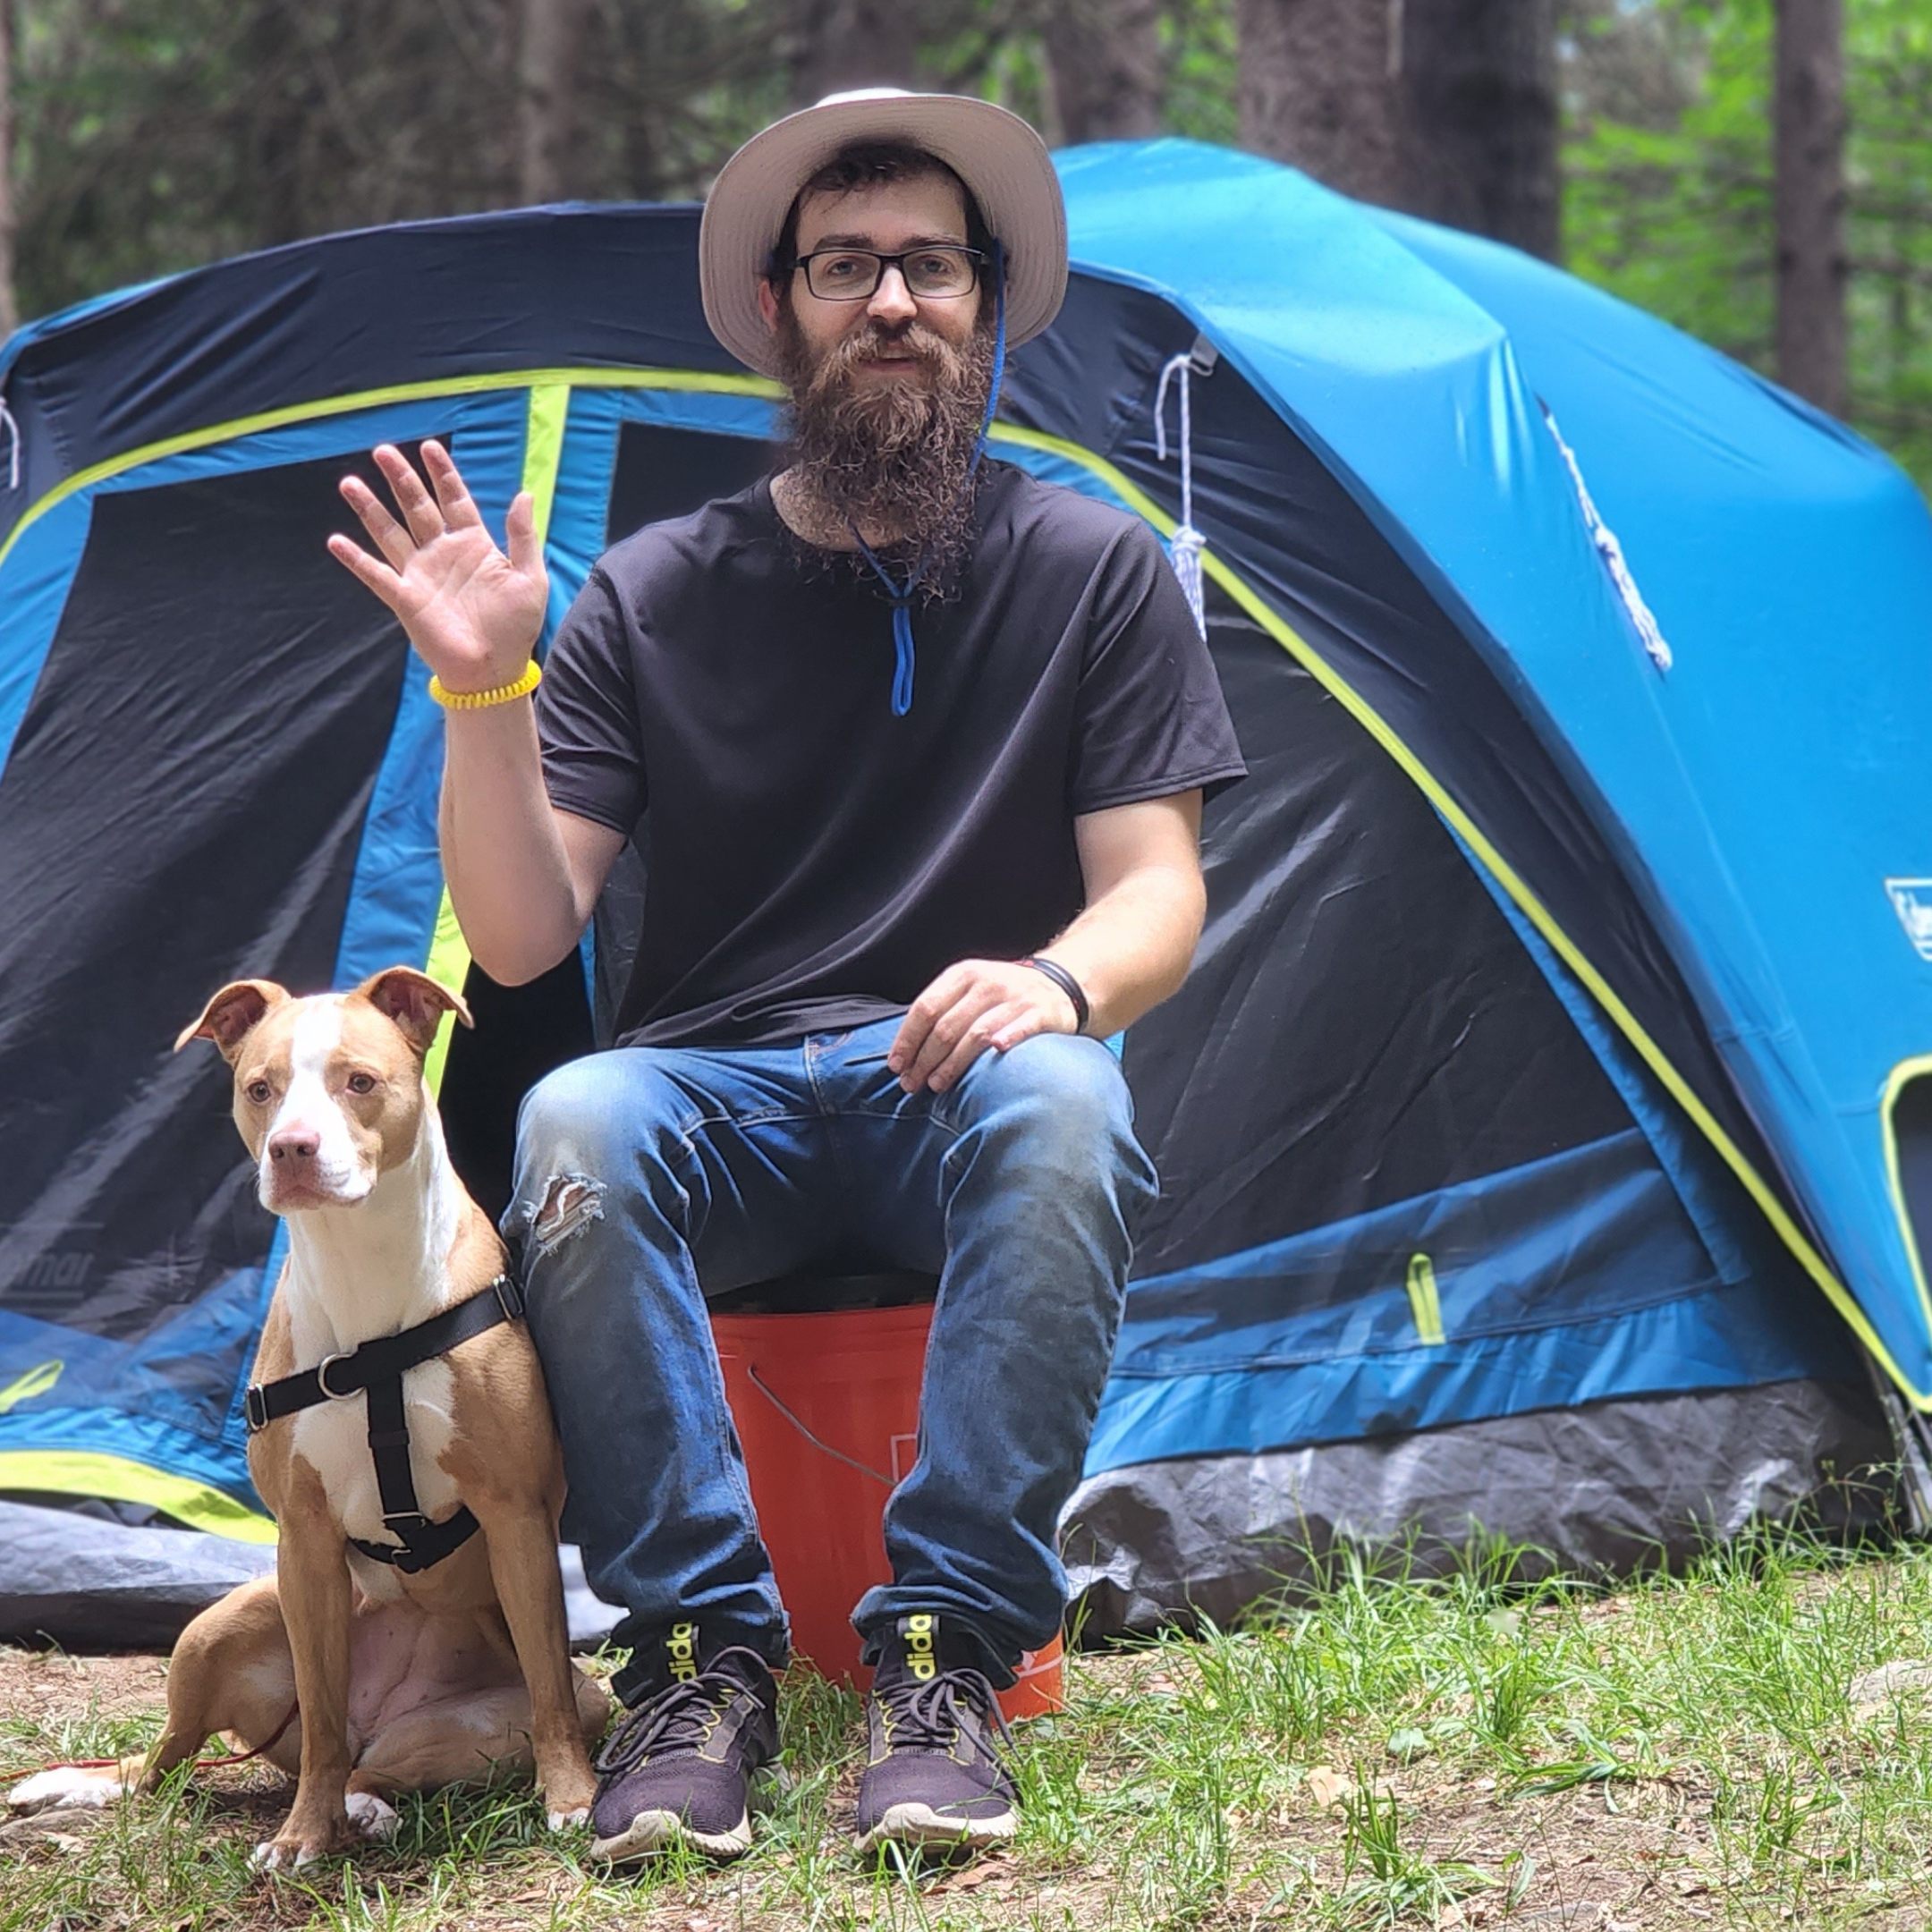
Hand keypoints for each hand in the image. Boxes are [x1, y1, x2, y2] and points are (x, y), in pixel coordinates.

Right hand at [327, 441, 547, 694]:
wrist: (495, 669)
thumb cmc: (516, 626)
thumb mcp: (529, 577)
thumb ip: (523, 536)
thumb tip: (523, 493)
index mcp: (473, 544)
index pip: (454, 500)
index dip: (442, 474)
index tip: (429, 447)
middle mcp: (442, 553)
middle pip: (417, 507)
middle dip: (400, 479)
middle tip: (382, 450)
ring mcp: (420, 574)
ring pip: (390, 533)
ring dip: (370, 508)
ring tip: (350, 482)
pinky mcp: (405, 599)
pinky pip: (376, 575)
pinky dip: (355, 560)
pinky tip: (336, 541)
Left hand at [888, 958, 1080, 1094]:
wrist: (1058, 983)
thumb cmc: (1003, 996)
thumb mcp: (970, 990)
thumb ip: (942, 1011)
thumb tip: (904, 1052)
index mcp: (963, 975)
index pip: (925, 1008)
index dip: (907, 1039)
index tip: (896, 1065)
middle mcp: (987, 983)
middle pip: (946, 1026)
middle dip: (924, 1059)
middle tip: (912, 1084)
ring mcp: (1015, 998)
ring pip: (976, 1033)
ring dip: (952, 1063)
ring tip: (936, 1084)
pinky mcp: (1041, 1012)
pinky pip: (1022, 1027)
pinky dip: (1009, 1037)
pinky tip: (996, 1051)